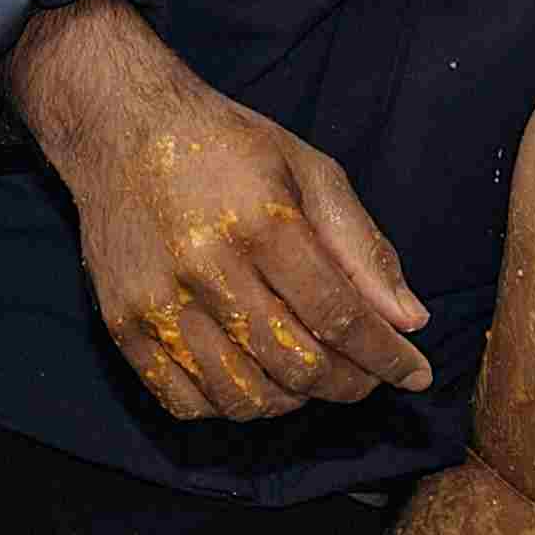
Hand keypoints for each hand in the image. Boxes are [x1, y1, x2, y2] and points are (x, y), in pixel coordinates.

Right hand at [11, 0, 435, 421]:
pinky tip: (254, 377)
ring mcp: (157, 303)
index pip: (338, 316)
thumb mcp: (310, 171)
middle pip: (297, 366)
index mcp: (262, 221)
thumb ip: (362, 248)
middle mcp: (206, 267)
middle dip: (349, 384)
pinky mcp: (122, 326)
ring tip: (313, 376)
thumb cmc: (226, 146)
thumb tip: (410, 321)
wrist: (120, 128)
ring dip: (294, 402)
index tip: (414, 374)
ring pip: (244, 397)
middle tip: (366, 375)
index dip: (384, 356)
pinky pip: (186, 402)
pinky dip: (232, 405)